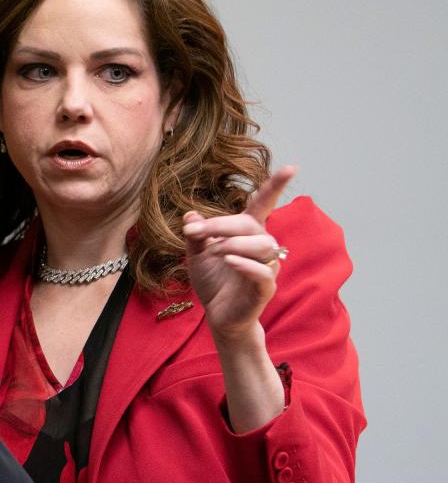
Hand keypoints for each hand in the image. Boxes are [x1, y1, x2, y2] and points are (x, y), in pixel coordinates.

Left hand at [182, 166, 296, 342]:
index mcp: (247, 234)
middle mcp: (262, 246)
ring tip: (213, 251)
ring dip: (233, 244)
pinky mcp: (265, 288)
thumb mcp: (196, 255)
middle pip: (251, 225)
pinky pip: (264, 272)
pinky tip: (229, 261)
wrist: (217, 315)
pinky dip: (245, 264)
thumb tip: (190, 216)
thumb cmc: (213, 282)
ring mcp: (267, 267)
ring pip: (262, 245)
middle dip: (221, 225)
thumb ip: (196, 235)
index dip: (275, 187)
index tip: (292, 168)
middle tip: (194, 233)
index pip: (263, 206)